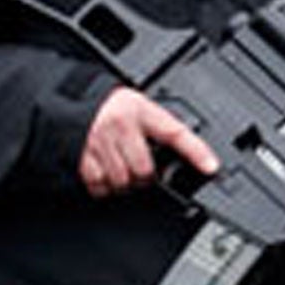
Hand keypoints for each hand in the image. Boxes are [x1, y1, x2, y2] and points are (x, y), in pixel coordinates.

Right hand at [78, 86, 218, 198]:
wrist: (73, 98)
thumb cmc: (110, 106)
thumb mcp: (138, 106)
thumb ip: (156, 128)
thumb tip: (184, 156)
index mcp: (139, 110)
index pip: (174, 132)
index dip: (195, 152)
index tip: (210, 167)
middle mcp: (120, 125)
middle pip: (144, 170)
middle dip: (145, 177)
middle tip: (140, 169)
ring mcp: (99, 141)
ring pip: (122, 181)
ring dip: (124, 183)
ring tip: (121, 169)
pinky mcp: (81, 155)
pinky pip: (99, 184)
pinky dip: (104, 186)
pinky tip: (105, 174)